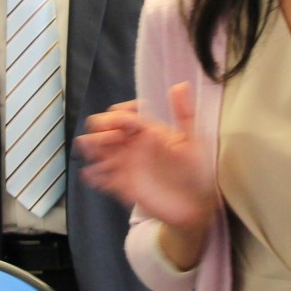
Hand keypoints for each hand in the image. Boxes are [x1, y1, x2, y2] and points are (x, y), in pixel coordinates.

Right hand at [75, 82, 217, 236]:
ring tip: (96, 155)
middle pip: (103, 129)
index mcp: (147, 131)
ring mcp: (125, 165)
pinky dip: (92, 175)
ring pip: (97, 150)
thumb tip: (181, 84)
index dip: (118, 114)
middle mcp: (133, 145)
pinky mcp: (121, 185)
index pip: (123, 114)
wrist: (195, 206)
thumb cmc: (198, 171)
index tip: (125, 122)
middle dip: (101, 130)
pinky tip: (93, 175)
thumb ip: (184, 114)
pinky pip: (100, 177)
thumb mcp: (194, 141)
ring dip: (92, 149)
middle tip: (112, 140)